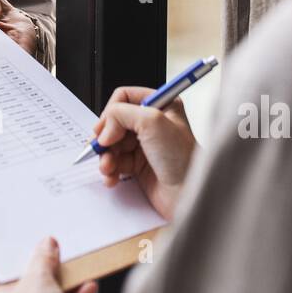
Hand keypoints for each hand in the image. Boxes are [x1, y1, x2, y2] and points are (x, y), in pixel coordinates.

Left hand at [0, 237, 97, 292]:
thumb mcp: (38, 282)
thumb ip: (43, 260)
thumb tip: (47, 247)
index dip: (5, 252)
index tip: (19, 239)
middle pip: (20, 281)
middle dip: (43, 267)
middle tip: (54, 252)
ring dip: (62, 283)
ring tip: (77, 268)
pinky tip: (86, 289)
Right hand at [94, 87, 196, 219]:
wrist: (189, 194)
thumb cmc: (183, 160)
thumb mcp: (152, 122)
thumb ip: (121, 114)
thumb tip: (104, 127)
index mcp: (161, 106)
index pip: (124, 98)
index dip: (112, 112)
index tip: (106, 129)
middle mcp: (153, 124)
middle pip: (115, 122)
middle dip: (106, 137)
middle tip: (102, 148)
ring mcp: (146, 145)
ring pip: (113, 143)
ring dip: (106, 156)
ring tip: (108, 167)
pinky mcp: (140, 165)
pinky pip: (116, 162)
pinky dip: (110, 169)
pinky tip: (111, 176)